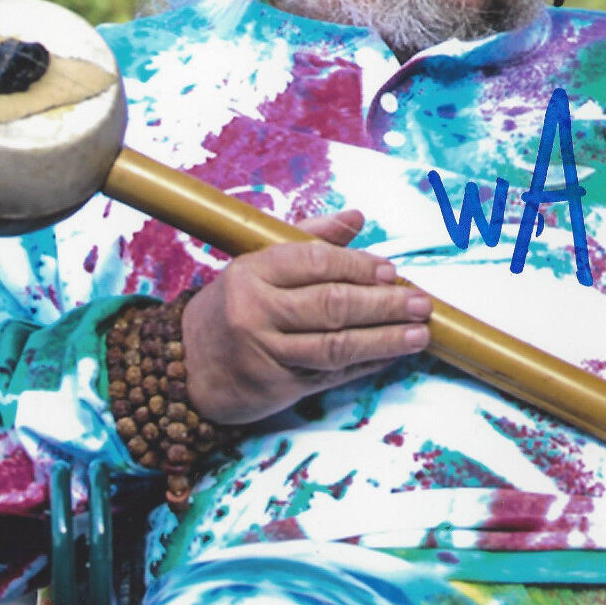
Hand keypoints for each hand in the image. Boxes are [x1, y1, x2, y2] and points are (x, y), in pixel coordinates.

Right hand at [181, 209, 430, 424]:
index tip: (392, 271)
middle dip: (384, 304)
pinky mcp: (276, 386)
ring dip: (385, 339)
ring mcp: (265, 352)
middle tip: (420, 302)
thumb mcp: (259, 264)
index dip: (360, 266)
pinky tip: (393, 356)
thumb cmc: (234, 306)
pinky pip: (331, 374)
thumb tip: (357, 217)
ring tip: (419, 333)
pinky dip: (367, 364)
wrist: (186, 366)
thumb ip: (311, 238)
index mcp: (252, 271)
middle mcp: (256, 311)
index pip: (317, 262)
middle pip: (332, 305)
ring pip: (336, 345)